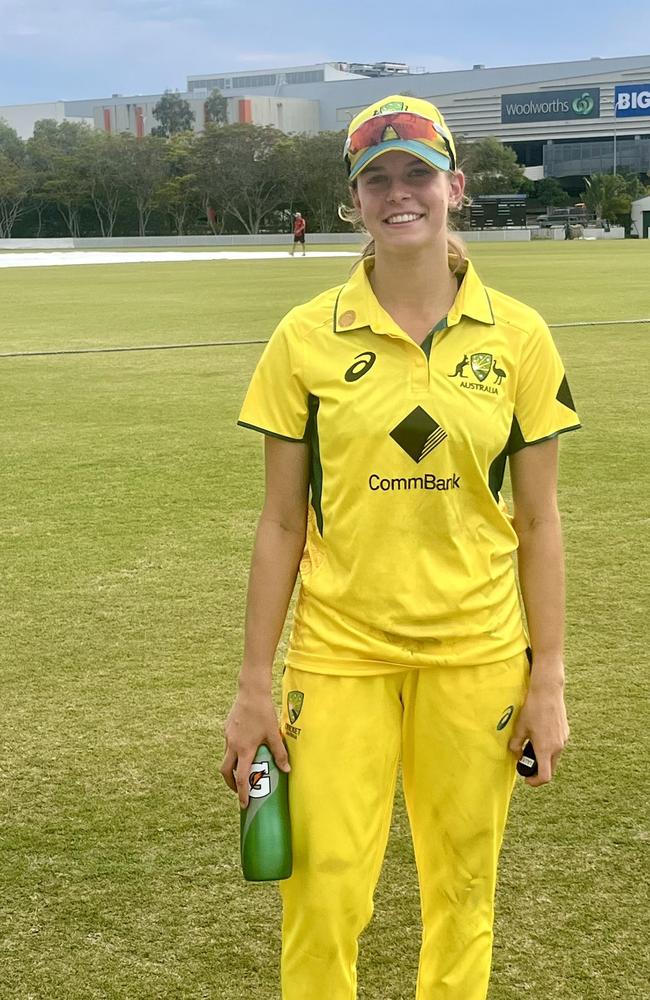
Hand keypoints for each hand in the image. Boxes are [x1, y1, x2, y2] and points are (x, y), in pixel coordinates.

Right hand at [219, 686, 289, 807]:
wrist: (251, 692)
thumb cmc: (264, 712)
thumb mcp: (274, 733)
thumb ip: (279, 753)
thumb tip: (287, 770)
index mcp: (244, 749)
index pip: (240, 778)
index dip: (241, 793)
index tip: (244, 805)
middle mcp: (232, 745)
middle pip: (225, 771)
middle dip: (231, 783)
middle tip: (240, 790)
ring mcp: (228, 736)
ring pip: (225, 757)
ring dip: (232, 767)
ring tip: (244, 769)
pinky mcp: (227, 728)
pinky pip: (228, 745)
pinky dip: (233, 752)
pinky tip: (245, 747)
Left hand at [509, 678, 568, 787]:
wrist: (548, 692)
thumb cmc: (532, 709)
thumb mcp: (520, 728)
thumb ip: (516, 745)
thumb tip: (516, 755)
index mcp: (545, 749)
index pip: (545, 776)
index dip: (535, 782)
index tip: (527, 779)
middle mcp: (557, 747)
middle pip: (550, 768)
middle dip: (538, 769)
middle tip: (526, 761)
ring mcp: (564, 740)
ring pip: (554, 758)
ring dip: (544, 757)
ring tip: (532, 744)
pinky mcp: (566, 733)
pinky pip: (558, 747)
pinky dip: (549, 748)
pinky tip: (540, 735)